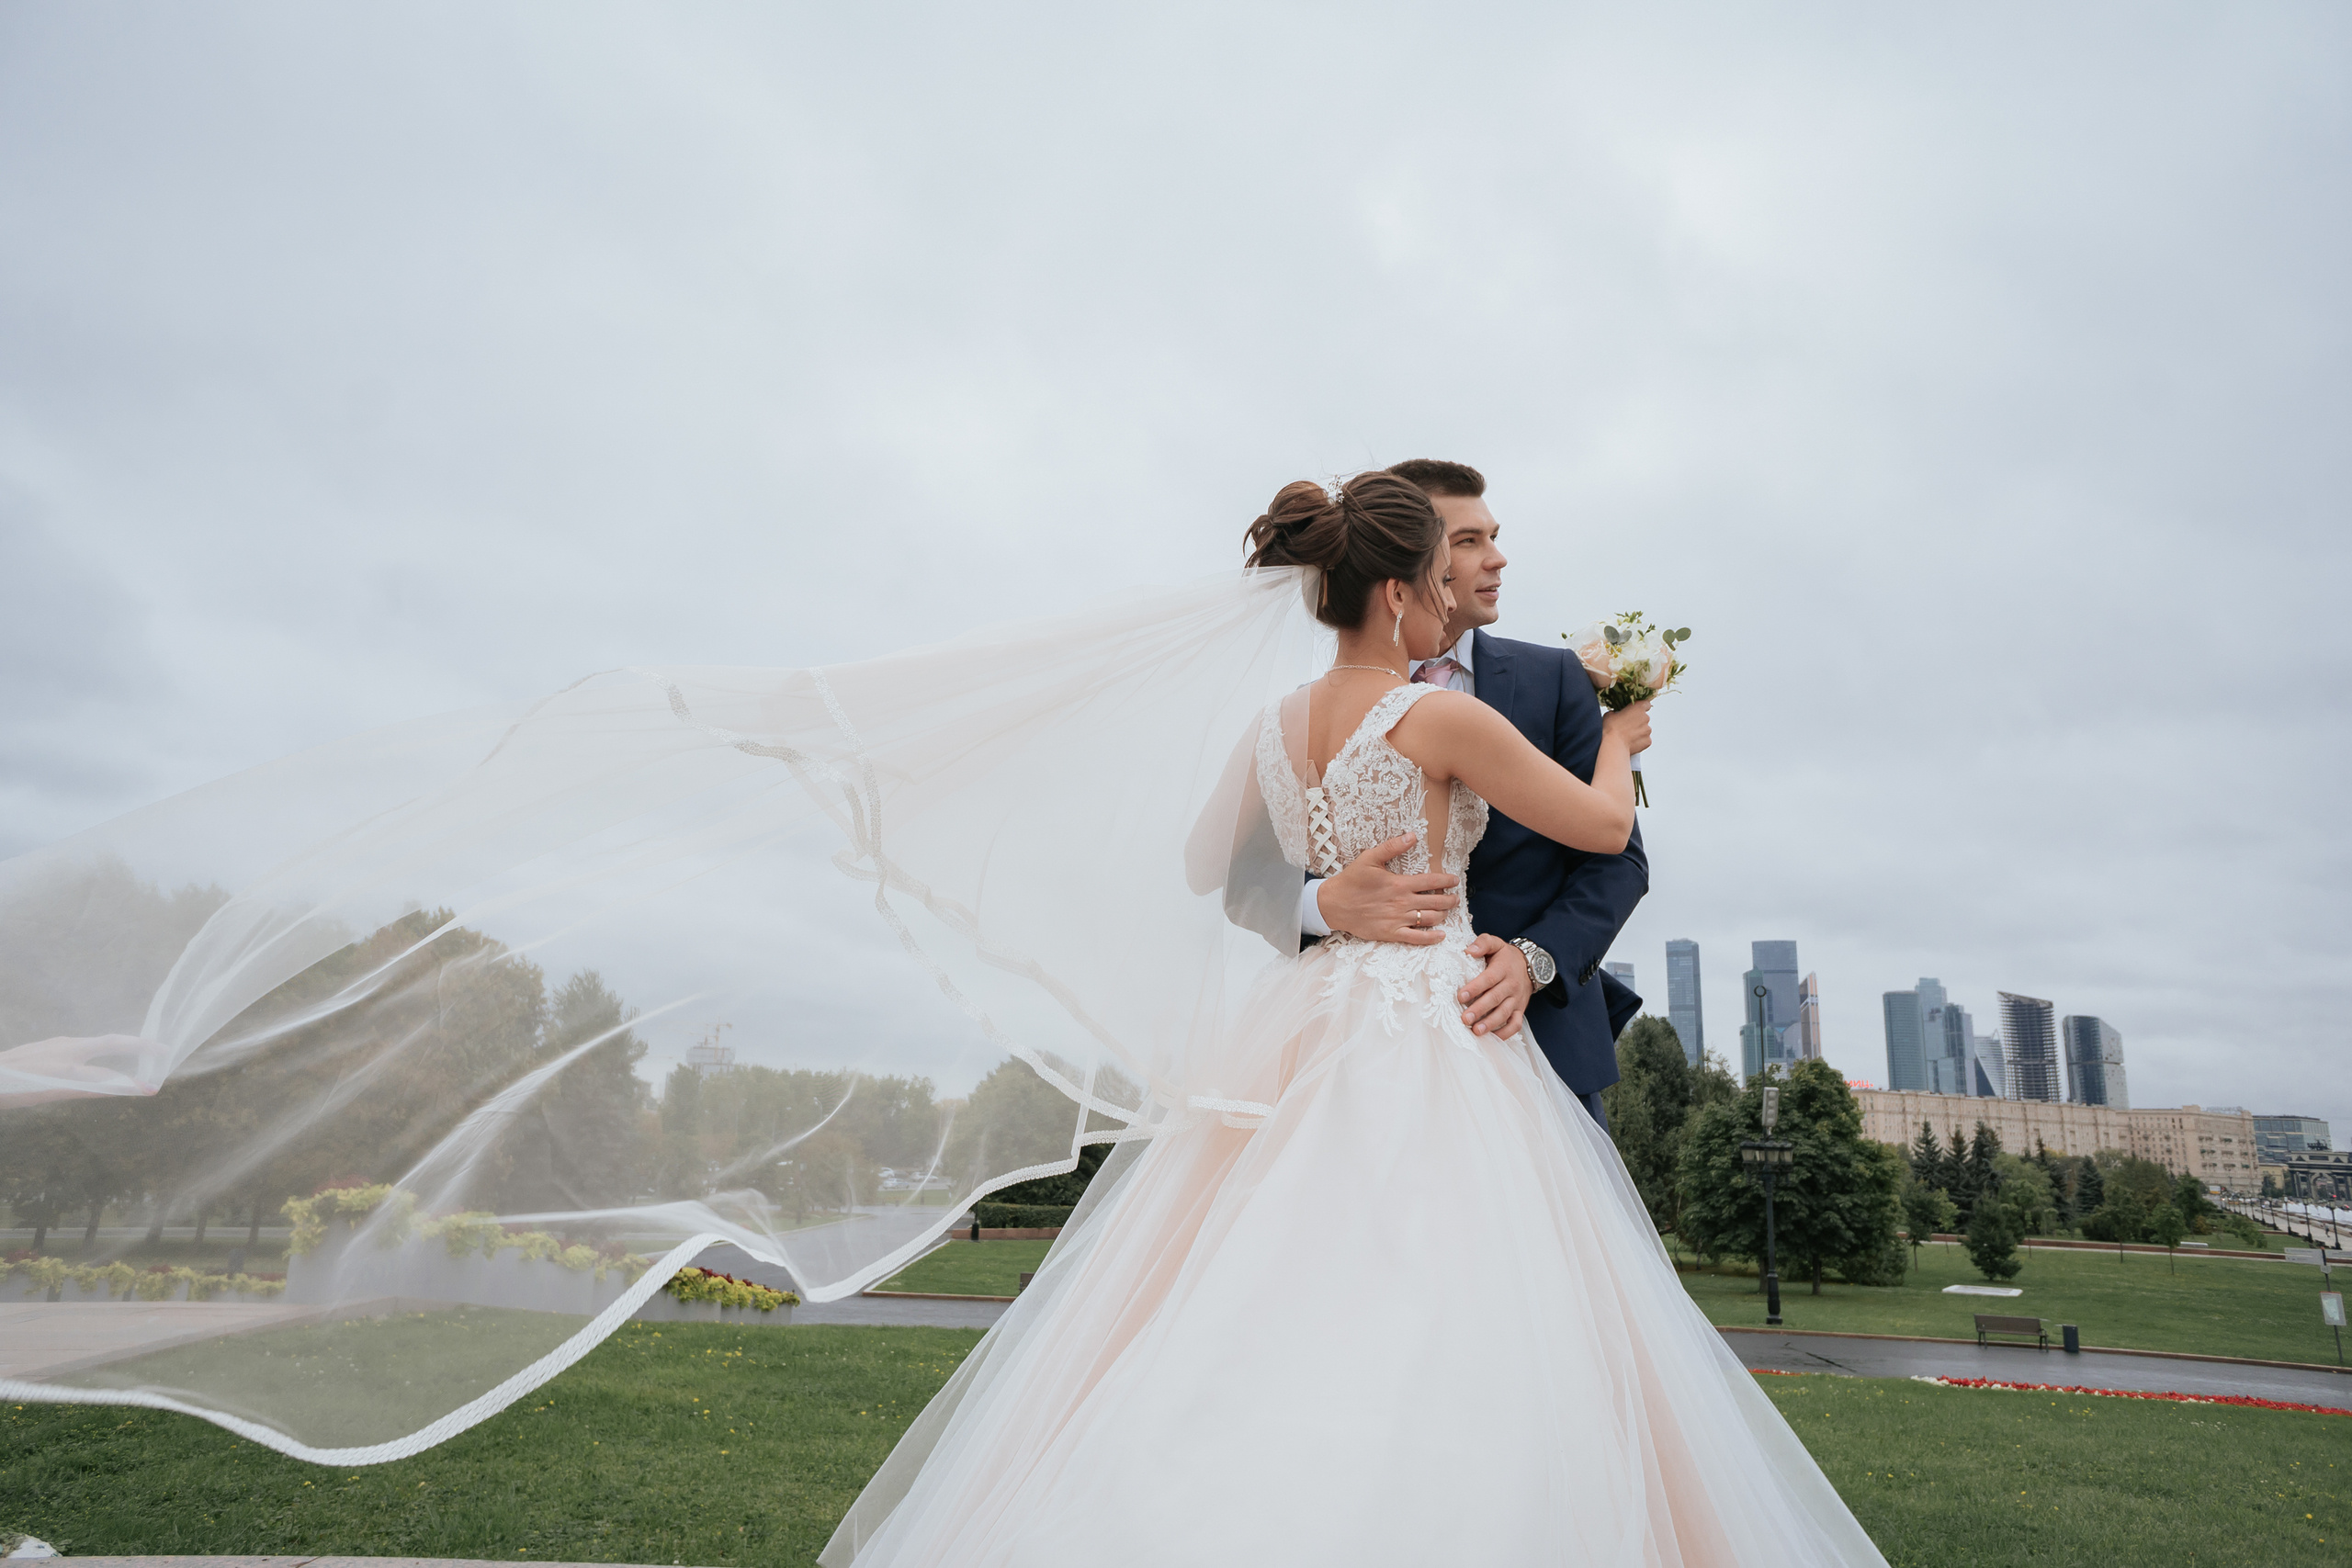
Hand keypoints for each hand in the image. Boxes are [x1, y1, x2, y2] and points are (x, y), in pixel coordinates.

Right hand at [1315, 834, 1458, 944]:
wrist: (1333, 904)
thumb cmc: (1351, 880)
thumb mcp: (1369, 858)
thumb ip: (1392, 847)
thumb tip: (1412, 835)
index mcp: (1399, 884)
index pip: (1432, 882)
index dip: (1447, 881)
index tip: (1455, 880)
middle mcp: (1402, 902)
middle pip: (1436, 902)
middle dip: (1450, 899)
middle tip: (1456, 897)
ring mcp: (1398, 920)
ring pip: (1430, 919)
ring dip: (1444, 915)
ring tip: (1447, 911)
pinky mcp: (1391, 933)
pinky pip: (1416, 938)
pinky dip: (1431, 937)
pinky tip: (1440, 935)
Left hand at [1459, 935, 1530, 1039]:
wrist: (1530, 965)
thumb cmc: (1505, 956)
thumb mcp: (1496, 943)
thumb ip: (1483, 943)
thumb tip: (1468, 950)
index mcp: (1503, 969)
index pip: (1488, 979)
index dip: (1474, 988)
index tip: (1460, 996)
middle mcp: (1511, 985)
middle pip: (1495, 999)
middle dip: (1479, 1010)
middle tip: (1464, 1019)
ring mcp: (1517, 999)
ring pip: (1504, 1014)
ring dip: (1490, 1024)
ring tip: (1476, 1031)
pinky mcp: (1520, 1010)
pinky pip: (1515, 1024)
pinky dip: (1505, 1033)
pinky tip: (1491, 1038)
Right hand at [1602, 699, 1652, 755]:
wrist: (1613, 746)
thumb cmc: (1610, 729)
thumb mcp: (1609, 715)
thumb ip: (1617, 712)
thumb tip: (1616, 715)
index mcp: (1638, 708)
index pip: (1646, 703)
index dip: (1640, 707)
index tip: (1635, 711)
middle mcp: (1646, 718)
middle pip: (1644, 718)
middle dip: (1637, 721)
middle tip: (1626, 726)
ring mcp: (1648, 730)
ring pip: (1644, 729)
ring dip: (1638, 731)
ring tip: (1627, 736)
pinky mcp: (1648, 741)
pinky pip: (1645, 740)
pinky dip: (1639, 741)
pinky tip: (1630, 742)